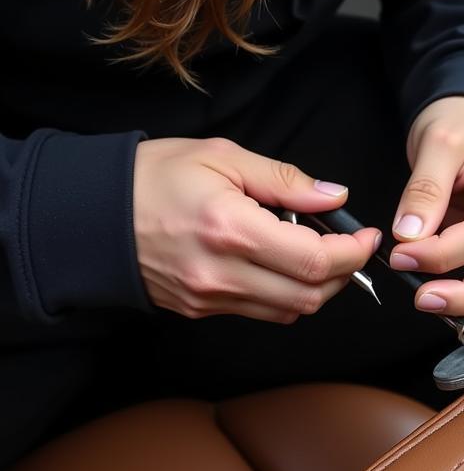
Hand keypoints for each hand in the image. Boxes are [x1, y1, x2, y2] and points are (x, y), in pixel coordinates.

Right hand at [133, 138, 380, 322]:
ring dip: (319, 288)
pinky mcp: (200, 310)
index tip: (366, 236)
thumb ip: (286, 180)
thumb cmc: (154, 176)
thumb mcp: (223, 159)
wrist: (90, 214)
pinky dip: (286, 295)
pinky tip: (283, 265)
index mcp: (231, 230)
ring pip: (289, 312)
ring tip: (319, 253)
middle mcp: (221, 274)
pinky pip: (261, 312)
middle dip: (345, 274)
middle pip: (311, 296)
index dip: (354, 252)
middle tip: (350, 246)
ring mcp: (209, 298)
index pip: (317, 262)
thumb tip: (335, 197)